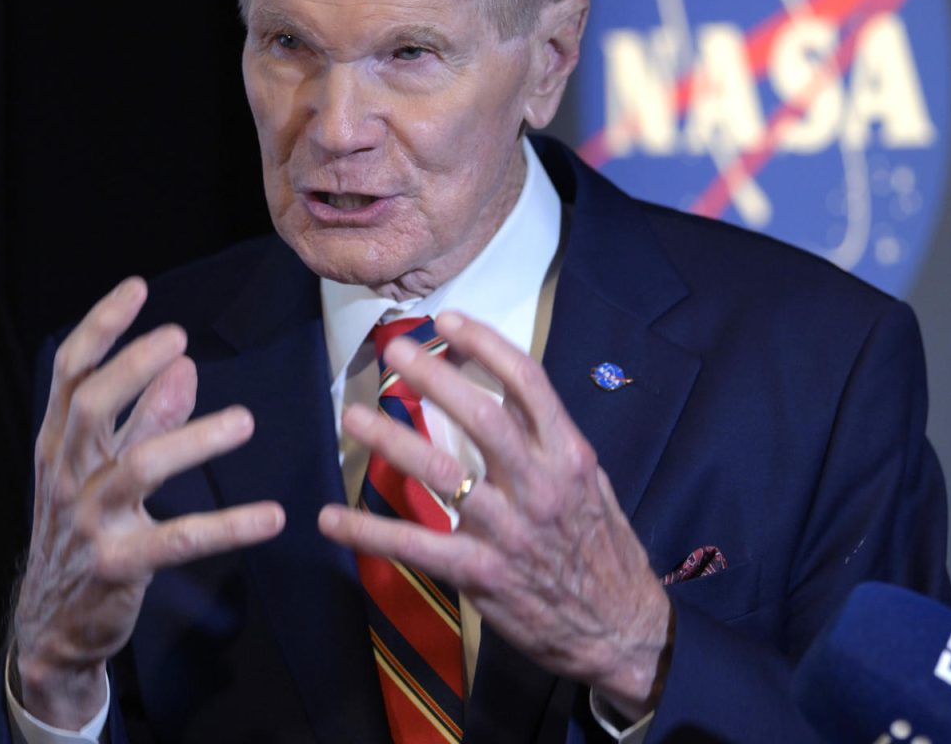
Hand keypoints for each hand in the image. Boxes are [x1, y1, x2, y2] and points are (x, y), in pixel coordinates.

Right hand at [12, 277, 284, 727]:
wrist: (53, 627)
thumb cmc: (84, 533)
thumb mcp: (104, 469)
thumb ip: (143, 418)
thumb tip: (184, 363)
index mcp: (59, 445)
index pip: (70, 373)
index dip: (101, 327)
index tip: (137, 288)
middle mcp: (66, 476)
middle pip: (90, 405)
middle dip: (132, 365)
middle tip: (179, 338)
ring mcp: (89, 521)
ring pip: (138, 467)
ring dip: (193, 439)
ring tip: (245, 421)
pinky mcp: (118, 565)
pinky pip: (177, 539)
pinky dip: (227, 527)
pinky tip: (271, 516)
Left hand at [318, 311, 671, 720]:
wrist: (621, 630)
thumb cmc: (601, 549)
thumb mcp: (588, 483)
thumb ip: (547, 441)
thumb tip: (502, 393)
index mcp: (569, 455)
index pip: (528, 382)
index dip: (485, 344)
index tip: (449, 320)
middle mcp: (541, 485)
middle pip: (482, 416)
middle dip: (435, 377)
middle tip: (394, 352)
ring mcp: (510, 530)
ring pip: (442, 472)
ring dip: (392, 440)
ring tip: (353, 416)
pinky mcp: (482, 574)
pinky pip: (416, 545)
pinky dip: (367, 532)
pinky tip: (330, 518)